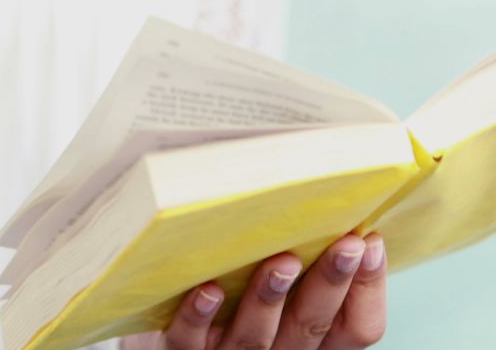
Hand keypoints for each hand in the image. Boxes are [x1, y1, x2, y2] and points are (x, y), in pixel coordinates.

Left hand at [125, 233, 386, 349]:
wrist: (176, 342)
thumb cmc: (236, 307)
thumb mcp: (285, 298)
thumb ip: (304, 271)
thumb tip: (334, 211)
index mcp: (309, 340)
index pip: (356, 329)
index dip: (368, 289)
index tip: (371, 242)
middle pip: (309, 325)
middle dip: (330, 283)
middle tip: (348, 244)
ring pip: (254, 334)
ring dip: (269, 296)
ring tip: (282, 262)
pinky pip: (189, 339)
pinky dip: (199, 316)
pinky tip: (206, 290)